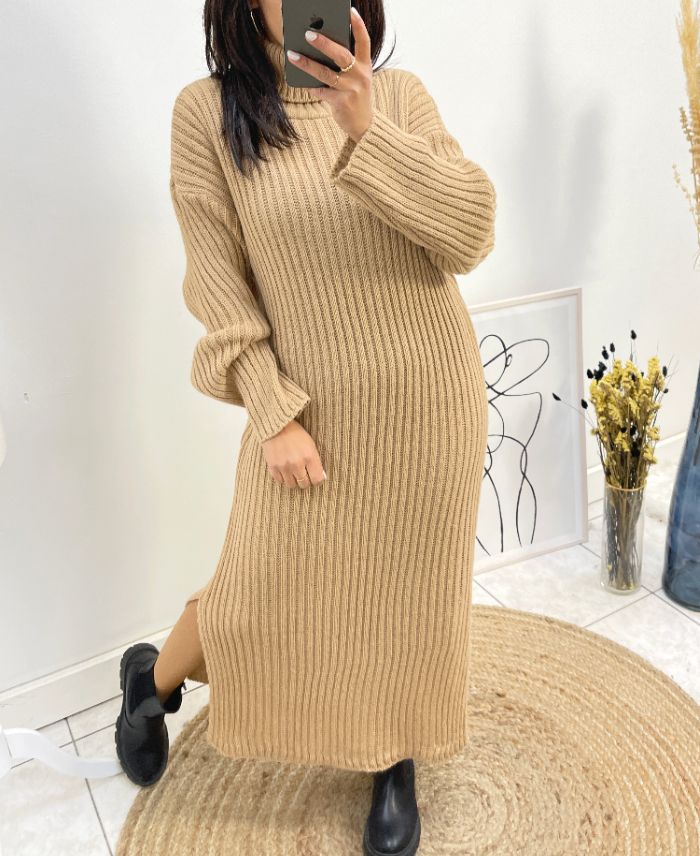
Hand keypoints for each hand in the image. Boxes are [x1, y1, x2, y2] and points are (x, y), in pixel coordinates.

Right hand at [261, 419, 326, 488]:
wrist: (276, 426)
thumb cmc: (296, 434)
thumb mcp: (311, 445)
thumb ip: (315, 461)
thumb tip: (320, 477)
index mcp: (309, 457)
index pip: (317, 479)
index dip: (317, 480)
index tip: (314, 477)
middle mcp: (297, 464)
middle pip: (304, 484)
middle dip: (305, 480)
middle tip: (304, 475)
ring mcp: (284, 466)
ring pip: (292, 485)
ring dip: (294, 480)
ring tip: (294, 473)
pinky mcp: (273, 467)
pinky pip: (280, 481)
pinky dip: (283, 478)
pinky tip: (285, 471)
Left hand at [286, 7, 372, 142]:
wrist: (364, 126)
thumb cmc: (357, 97)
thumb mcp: (358, 79)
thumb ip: (346, 65)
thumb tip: (319, 49)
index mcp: (365, 66)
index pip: (364, 41)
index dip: (358, 25)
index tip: (349, 11)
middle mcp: (360, 76)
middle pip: (342, 55)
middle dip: (325, 43)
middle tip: (308, 34)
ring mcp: (351, 90)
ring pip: (326, 73)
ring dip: (307, 63)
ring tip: (292, 55)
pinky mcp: (341, 102)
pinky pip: (321, 90)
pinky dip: (310, 85)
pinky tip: (300, 79)